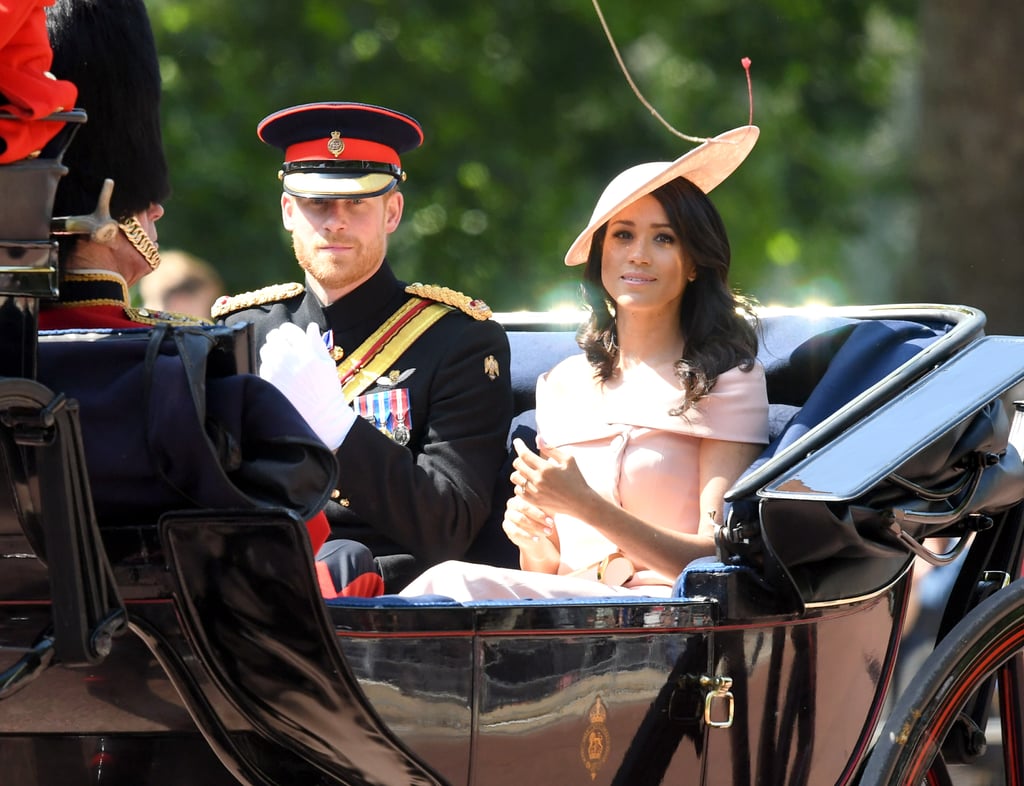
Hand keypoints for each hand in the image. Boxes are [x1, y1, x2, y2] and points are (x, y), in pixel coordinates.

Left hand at [258, 322, 354, 449]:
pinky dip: (268, 365)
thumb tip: (311, 327)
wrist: (320, 418)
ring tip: (280, 359)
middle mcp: (290, 358)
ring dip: (271, 351)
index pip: (289, 330)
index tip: (289, 336)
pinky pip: (263, 365)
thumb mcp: (327, 364)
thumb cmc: (326, 392)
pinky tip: (277, 372)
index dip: (288, 331)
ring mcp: (276, 370)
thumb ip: (317, 343)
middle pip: (274, 337)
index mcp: (306, 351)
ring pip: (265, 350)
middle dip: (278, 339)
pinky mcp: (268, 382)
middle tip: (283, 346)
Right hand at [501, 495, 559, 571]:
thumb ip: (548, 505)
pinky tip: (538, 539)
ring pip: (520, 519)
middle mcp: (512, 503)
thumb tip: (557, 502)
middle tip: (551, 525)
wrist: (536, 533)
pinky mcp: (506, 526)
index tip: (553, 519)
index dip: (540, 510)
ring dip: (535, 527)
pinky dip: (527, 536)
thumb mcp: (547, 510)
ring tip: (548, 532)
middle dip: (538, 517)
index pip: (530, 500)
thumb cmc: (543, 517)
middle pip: (523, 508)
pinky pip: (515, 531)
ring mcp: (508, 514)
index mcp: (521, 494)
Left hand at [510, 437, 593, 515]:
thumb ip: (551, 448)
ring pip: (515, 477)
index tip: (517, 441)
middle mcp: (538, 480)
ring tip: (527, 470)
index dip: (519, 445)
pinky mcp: (534, 501)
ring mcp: (535, 492)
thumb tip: (538, 438)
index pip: (524, 454)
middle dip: (520, 457)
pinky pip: (518, 491)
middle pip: (517, 464)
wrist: (580, 502)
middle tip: (526, 456)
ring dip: (519, 471)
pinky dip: (520, 484)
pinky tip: (528, 482)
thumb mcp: (568, 459)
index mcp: (546, 468)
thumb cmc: (576, 479)